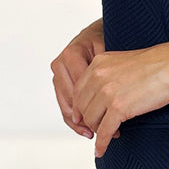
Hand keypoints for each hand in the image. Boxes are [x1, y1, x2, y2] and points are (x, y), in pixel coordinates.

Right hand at [51, 19, 117, 142]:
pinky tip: (85, 130)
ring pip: (65, 105)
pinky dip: (74, 119)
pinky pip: (64, 104)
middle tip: (101, 132)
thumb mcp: (109, 51)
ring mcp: (57, 74)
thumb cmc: (106, 40)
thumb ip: (107, 69)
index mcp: (71, 54)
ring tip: (93, 134)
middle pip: (71, 99)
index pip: (81, 88)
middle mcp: (60, 64)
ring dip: (78, 123)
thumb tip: (110, 93)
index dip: (95, 107)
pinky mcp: (59, 82)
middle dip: (86, 118)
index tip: (109, 120)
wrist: (96, 33)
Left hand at [71, 39, 168, 157]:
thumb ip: (108, 75)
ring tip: (108, 135)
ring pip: (91, 121)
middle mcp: (98, 76)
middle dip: (90, 121)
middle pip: (82, 108)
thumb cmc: (158, 64)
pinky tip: (101, 151)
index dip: (82, 109)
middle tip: (99, 129)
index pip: (78, 91)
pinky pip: (104, 132)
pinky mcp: (119, 108)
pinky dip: (101, 144)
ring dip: (98, 132)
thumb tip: (101, 95)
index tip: (87, 118)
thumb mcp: (123, 63)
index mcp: (98, 63)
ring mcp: (107, 92)